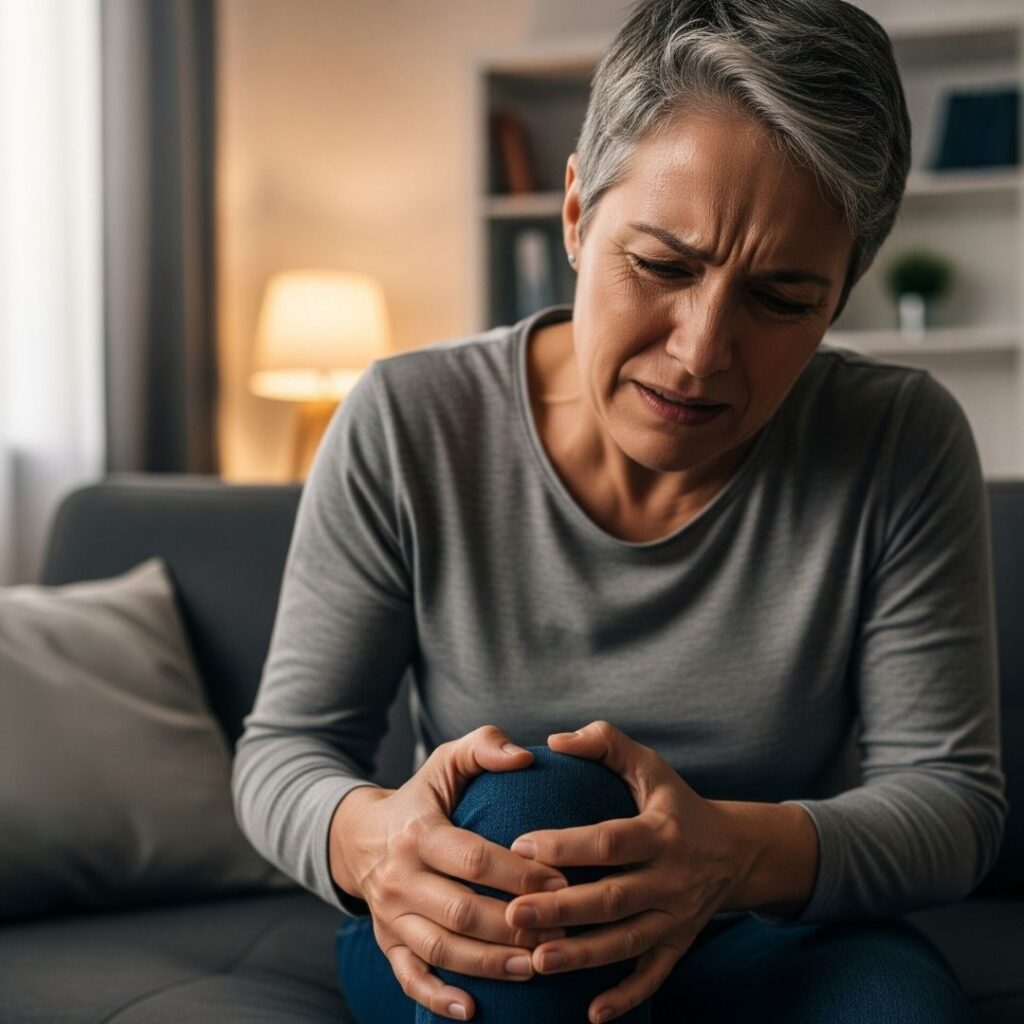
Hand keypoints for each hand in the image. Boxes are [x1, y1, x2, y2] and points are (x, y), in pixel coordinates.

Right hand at [328, 725, 568, 1020]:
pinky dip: (438, 996)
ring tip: (534, 966)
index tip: (562, 881)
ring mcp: (389, 914)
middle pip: (460, 910)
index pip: (472, 857)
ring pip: (440, 948)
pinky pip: (409, 976)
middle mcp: (399, 876)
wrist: (359, 835)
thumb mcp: (446, 761)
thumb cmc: (422, 796)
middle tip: (561, 930)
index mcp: (418, 832)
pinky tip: (473, 1009)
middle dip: (513, 924)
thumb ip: (484, 746)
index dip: (518, 873)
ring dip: (488, 963)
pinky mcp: (386, 942)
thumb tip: (525, 756)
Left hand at [504, 721, 742, 1023]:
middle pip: (613, 898)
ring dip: (582, 956)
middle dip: (562, 909)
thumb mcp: (648, 764)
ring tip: (536, 960)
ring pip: (627, 943)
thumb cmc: (675, 801)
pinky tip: (590, 1012)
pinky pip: (653, 977)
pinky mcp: (679, 944)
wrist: (735, 851)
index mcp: (661, 831)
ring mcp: (676, 916)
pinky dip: (625, 997)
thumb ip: (605, 742)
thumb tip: (555, 740)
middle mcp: (671, 878)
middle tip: (513, 912)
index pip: (610, 840)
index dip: (567, 845)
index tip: (520, 845)